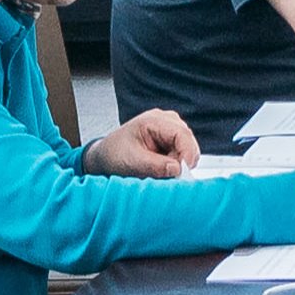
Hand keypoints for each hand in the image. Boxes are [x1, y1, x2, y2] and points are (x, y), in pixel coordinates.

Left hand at [87, 106, 205, 177]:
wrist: (105, 156)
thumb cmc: (114, 154)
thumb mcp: (132, 162)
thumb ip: (155, 165)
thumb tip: (178, 169)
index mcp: (154, 120)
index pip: (182, 134)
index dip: (187, 154)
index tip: (183, 173)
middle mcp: (166, 120)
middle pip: (188, 141)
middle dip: (182, 161)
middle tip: (168, 175)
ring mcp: (170, 129)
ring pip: (188, 148)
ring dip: (179, 163)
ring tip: (160, 170)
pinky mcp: (171, 139)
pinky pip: (183, 153)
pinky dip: (176, 163)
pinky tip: (162, 167)